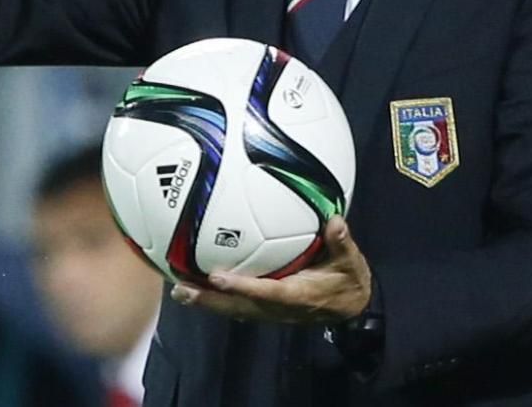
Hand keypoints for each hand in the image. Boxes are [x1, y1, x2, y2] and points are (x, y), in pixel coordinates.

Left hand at [170, 216, 371, 323]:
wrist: (352, 307)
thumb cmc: (348, 281)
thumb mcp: (351, 262)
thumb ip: (342, 243)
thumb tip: (335, 221)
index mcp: (299, 295)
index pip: (267, 291)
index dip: (242, 286)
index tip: (216, 278)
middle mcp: (280, 307)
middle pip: (240, 306)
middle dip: (210, 300)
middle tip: (181, 290)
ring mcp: (272, 311)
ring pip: (235, 309)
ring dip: (207, 302)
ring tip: (179, 291)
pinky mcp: (267, 309)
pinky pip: (238, 305)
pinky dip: (217, 299)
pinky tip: (197, 289)